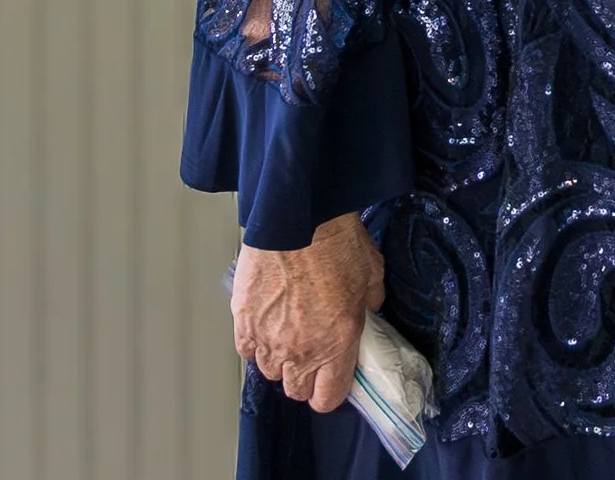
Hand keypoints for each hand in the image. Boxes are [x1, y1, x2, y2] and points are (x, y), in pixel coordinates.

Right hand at [231, 214, 385, 411]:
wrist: (296, 216)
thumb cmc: (335, 240)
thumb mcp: (372, 273)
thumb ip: (370, 302)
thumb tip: (368, 309)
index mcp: (337, 342)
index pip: (328, 398)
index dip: (331, 392)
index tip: (334, 379)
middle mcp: (301, 349)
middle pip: (295, 390)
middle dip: (306, 377)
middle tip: (314, 353)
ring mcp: (268, 339)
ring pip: (270, 372)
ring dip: (280, 359)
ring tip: (290, 333)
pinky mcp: (242, 323)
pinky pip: (247, 351)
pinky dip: (256, 344)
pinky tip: (268, 325)